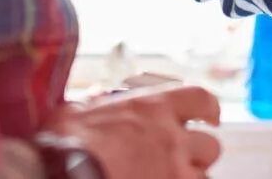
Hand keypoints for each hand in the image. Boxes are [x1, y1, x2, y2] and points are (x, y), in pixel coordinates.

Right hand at [45, 84, 221, 178]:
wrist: (61, 174)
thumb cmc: (64, 143)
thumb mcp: (78, 111)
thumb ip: (95, 105)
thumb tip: (91, 103)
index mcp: (153, 107)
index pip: (200, 99)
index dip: (208, 109)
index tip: (209, 117)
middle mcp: (171, 138)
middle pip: (210, 145)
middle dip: (199, 154)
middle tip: (184, 159)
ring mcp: (173, 171)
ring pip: (204, 176)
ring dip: (190, 177)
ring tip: (168, 176)